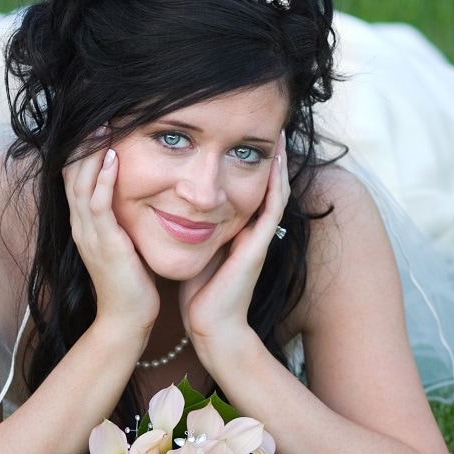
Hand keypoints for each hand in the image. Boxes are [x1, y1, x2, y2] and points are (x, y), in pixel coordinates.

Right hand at [63, 129, 159, 333]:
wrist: (127, 319)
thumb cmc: (132, 282)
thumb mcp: (124, 243)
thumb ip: (123, 219)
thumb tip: (138, 196)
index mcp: (85, 224)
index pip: (75, 178)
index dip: (83, 150)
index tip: (97, 123)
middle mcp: (81, 225)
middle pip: (71, 174)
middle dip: (83, 143)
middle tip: (97, 114)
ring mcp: (89, 234)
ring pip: (80, 184)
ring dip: (91, 153)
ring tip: (103, 126)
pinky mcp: (103, 244)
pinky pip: (97, 205)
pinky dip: (102, 180)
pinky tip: (112, 159)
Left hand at [178, 132, 290, 359]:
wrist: (210, 326)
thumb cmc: (200, 293)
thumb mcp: (196, 249)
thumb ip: (194, 229)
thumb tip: (176, 205)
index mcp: (238, 230)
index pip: (245, 188)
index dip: (247, 164)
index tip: (240, 136)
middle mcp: (252, 230)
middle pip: (265, 185)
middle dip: (267, 157)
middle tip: (267, 127)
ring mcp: (259, 237)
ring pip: (274, 190)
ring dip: (277, 162)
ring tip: (276, 134)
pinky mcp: (258, 245)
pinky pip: (272, 206)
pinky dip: (276, 182)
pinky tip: (276, 161)